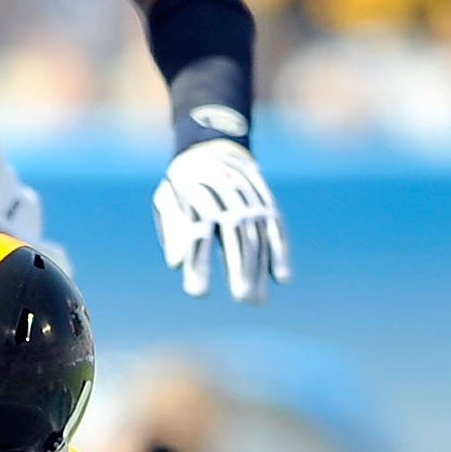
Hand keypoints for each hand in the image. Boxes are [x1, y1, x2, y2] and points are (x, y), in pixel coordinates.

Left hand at [153, 139, 289, 303]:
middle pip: (236, 237)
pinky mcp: (266, 204)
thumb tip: (175, 263)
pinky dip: (280, 254)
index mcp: (198, 197)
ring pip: (257, 237)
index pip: (198, 235)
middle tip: (242, 297)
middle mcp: (227, 199)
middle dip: (240, 269)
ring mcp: (249, 201)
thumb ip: (173, 231)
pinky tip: (283, 279)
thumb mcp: (168, 200)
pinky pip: (276, 230)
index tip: (197, 291)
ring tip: (257, 300)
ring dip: (259, 270)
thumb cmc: (182, 187)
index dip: (199, 263)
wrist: (210, 152)